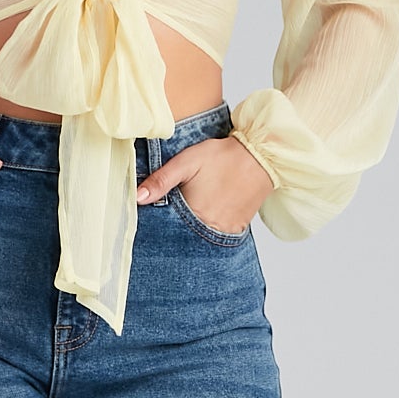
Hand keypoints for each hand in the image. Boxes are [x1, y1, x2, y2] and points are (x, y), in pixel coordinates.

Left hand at [136, 133, 270, 235]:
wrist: (260, 156)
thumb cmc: (222, 157)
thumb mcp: (186, 162)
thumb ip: (161, 180)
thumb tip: (138, 197)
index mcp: (194, 213)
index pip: (167, 230)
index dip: (157, 227)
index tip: (152, 221)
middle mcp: (210, 228)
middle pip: (183, 238)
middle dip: (173, 231)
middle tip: (173, 217)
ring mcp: (225, 231)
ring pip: (199, 240)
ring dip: (191, 233)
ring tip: (190, 216)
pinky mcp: (236, 229)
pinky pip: (217, 238)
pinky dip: (207, 231)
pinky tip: (205, 216)